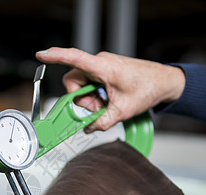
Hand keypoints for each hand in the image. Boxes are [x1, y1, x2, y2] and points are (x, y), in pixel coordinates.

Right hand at [36, 47, 184, 132]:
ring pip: (82, 85)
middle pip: (74, 81)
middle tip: (98, 110)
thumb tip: (88, 128)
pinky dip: (96, 97)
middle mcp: (99, 63)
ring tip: (107, 106)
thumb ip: (103, 122)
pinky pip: (90, 85)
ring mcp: (102, 67)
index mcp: (103, 67)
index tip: (41, 55)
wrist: (164, 82)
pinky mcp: (104, 72)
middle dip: (82, 100)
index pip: (74, 58)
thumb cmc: (148, 88)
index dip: (56, 56)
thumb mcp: (123, 110)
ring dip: (90, 100)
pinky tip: (108, 101)